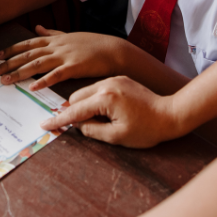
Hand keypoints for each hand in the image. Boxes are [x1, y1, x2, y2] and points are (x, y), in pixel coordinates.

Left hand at [0, 26, 130, 89]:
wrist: (113, 50)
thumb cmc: (93, 44)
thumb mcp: (70, 35)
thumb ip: (51, 33)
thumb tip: (36, 28)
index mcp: (55, 40)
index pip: (28, 43)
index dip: (11, 49)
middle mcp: (56, 46)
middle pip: (28, 54)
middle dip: (8, 63)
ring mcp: (65, 56)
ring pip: (37, 64)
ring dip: (19, 73)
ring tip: (5, 81)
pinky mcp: (74, 67)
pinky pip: (55, 75)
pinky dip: (43, 81)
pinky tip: (32, 87)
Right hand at [40, 76, 183, 147]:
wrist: (172, 113)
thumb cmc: (147, 129)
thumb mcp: (117, 137)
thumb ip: (93, 130)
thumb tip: (77, 126)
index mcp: (105, 98)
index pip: (75, 111)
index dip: (58, 120)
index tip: (44, 125)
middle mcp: (107, 84)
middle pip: (77, 97)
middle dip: (73, 112)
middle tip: (74, 126)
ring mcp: (114, 80)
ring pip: (87, 91)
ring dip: (84, 105)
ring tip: (94, 120)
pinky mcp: (121, 79)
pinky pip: (98, 88)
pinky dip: (94, 99)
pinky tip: (102, 110)